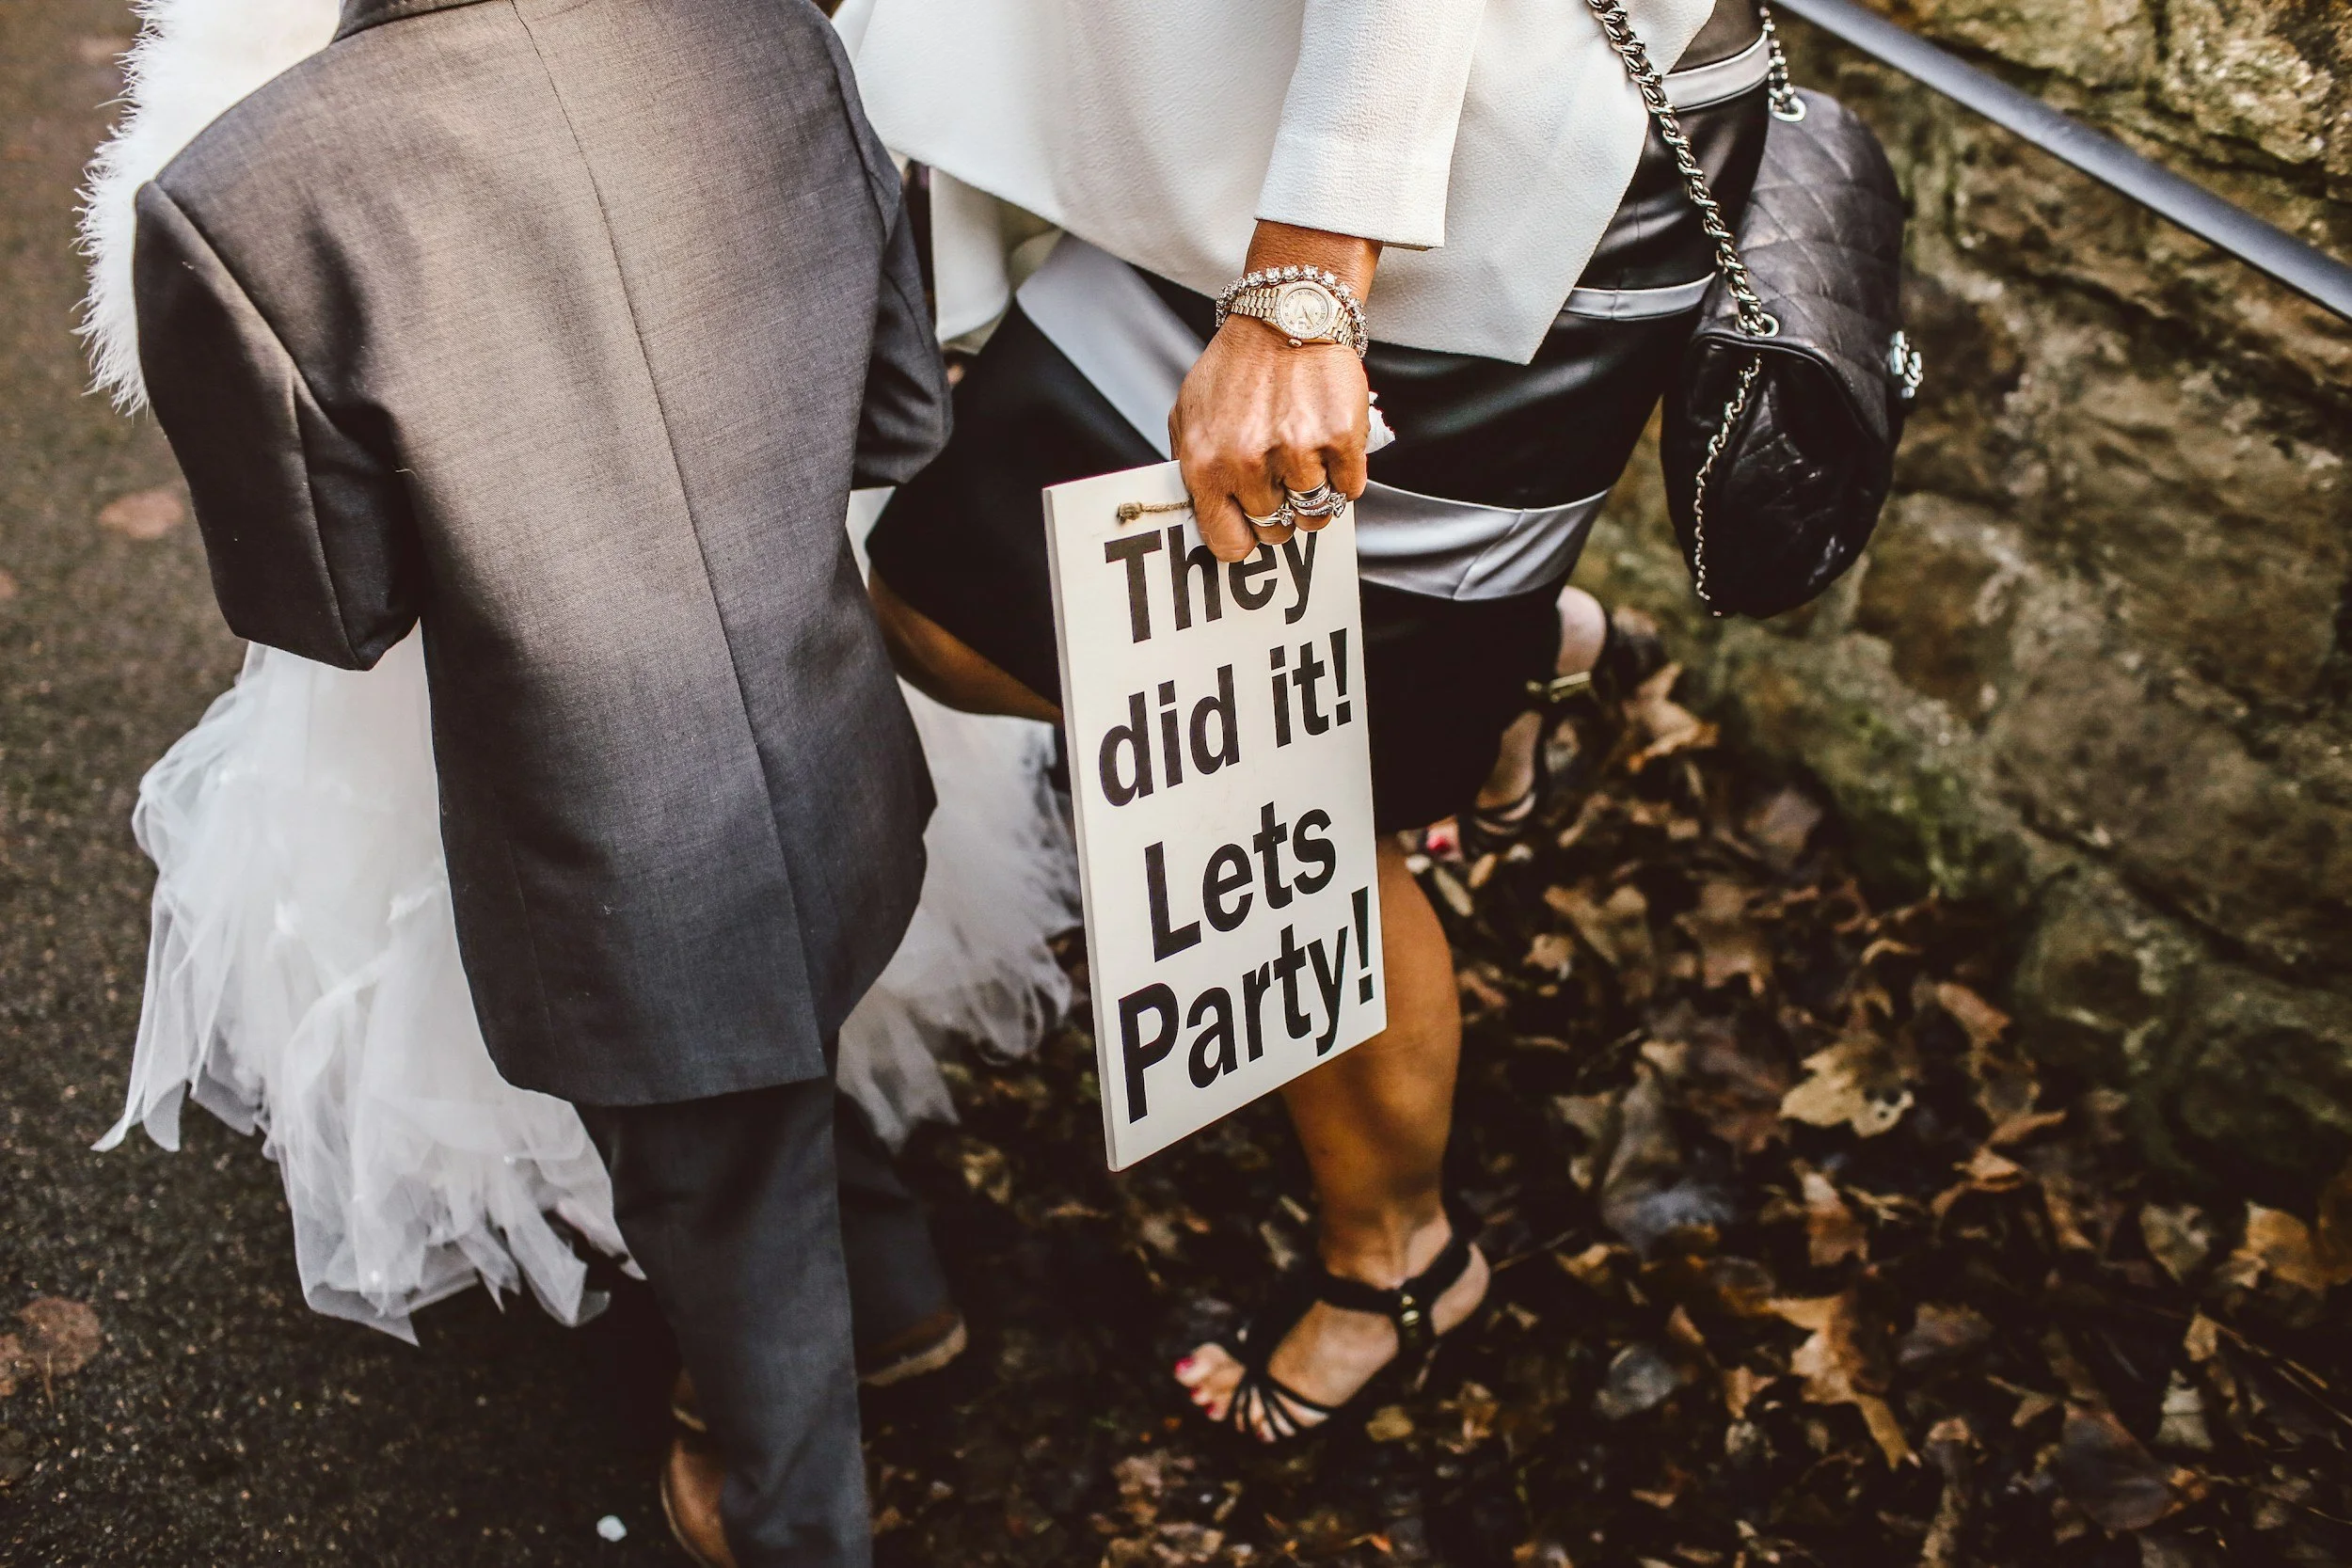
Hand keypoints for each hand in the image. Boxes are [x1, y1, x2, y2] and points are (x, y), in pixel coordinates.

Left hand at [1171, 225, 1378, 562]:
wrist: (1285, 316)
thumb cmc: (1236, 368)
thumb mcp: (1189, 415)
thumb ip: (1190, 468)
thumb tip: (1202, 517)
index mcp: (1205, 464)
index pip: (1228, 544)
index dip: (1243, 538)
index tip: (1251, 525)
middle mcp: (1248, 463)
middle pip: (1276, 530)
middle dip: (1280, 511)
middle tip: (1281, 480)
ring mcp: (1297, 451)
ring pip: (1315, 514)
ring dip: (1314, 494)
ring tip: (1306, 459)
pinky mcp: (1340, 438)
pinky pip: (1349, 488)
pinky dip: (1344, 473)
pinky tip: (1329, 444)